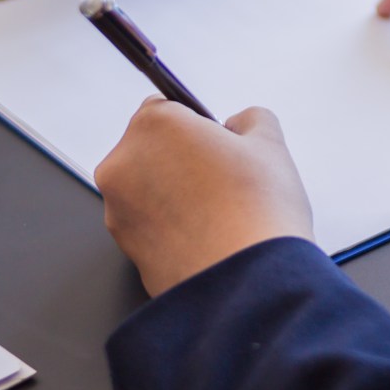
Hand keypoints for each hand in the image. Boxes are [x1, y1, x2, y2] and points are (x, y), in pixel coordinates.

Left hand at [95, 99, 313, 296]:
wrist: (250, 282)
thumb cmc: (258, 211)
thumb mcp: (271, 144)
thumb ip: (251, 119)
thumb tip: (240, 124)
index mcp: (153, 126)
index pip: (166, 107)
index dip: (196, 125)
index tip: (217, 143)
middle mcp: (123, 164)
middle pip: (152, 149)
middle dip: (182, 160)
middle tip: (224, 180)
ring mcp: (119, 211)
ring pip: (149, 190)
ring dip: (175, 194)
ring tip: (221, 212)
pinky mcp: (126, 250)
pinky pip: (150, 226)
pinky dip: (172, 228)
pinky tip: (208, 236)